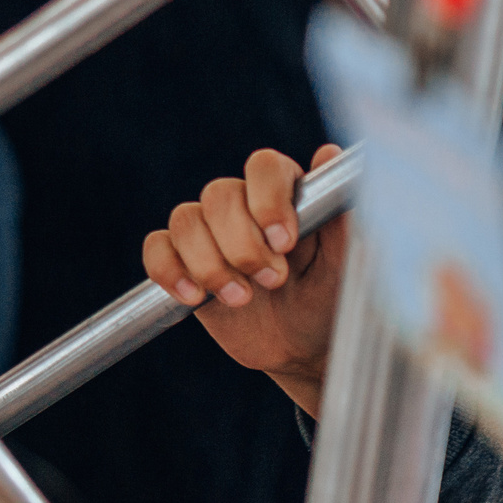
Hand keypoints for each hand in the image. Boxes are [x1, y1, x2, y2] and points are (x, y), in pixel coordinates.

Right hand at [143, 144, 346, 416]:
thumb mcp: (345, 267)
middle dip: (242, 244)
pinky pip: (157, 248)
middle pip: (219, 194)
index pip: (264, 166)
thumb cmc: (330, 304)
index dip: (267, 198)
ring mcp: (208, 232)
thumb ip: (341, 216)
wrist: (301, 350)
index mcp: (286, 196)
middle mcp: (243, 206)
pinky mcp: (181, 260)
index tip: (283, 242)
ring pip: (185, 220)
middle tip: (273, 281)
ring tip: (240, 299)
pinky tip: (194, 297)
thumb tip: (330, 152)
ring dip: (210, 264)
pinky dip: (170, 270)